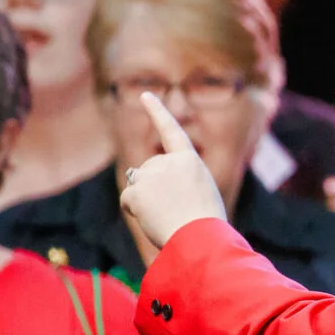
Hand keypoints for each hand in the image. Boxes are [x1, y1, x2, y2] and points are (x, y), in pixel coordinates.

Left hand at [119, 93, 226, 249]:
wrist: (201, 238)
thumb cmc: (206, 225)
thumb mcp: (200, 195)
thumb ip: (176, 184)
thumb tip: (137, 189)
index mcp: (191, 161)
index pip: (171, 131)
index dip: (157, 112)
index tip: (145, 96)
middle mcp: (169, 162)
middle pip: (149, 170)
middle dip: (153, 186)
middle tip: (174, 208)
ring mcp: (151, 174)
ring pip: (138, 184)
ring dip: (145, 200)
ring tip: (166, 216)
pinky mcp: (137, 190)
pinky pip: (128, 199)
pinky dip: (135, 210)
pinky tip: (152, 219)